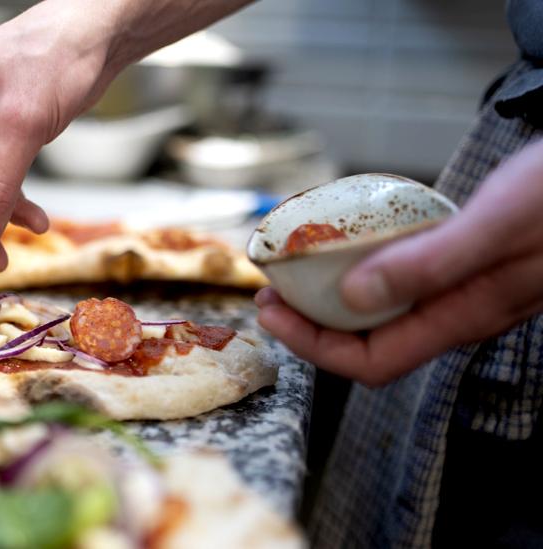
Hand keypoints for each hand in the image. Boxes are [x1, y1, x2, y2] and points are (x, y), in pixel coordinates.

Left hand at [256, 138, 542, 385]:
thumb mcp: (496, 225)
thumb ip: (430, 264)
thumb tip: (354, 298)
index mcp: (462, 316)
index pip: (370, 362)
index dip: (312, 346)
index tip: (271, 310)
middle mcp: (459, 313)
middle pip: (370, 342)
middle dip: (312, 324)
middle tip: (271, 289)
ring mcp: (465, 292)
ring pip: (385, 315)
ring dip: (334, 299)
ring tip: (298, 269)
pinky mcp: (469, 267)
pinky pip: (404, 284)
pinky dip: (365, 273)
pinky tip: (351, 246)